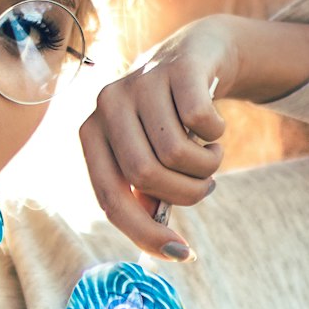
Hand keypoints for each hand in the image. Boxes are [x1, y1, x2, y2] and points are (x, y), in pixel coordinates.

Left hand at [79, 17, 235, 259]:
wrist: (196, 55)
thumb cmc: (169, 119)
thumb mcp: (149, 154)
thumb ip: (145, 194)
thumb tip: (162, 245)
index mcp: (91, 134)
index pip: (110, 198)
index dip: (144, 232)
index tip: (181, 253)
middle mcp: (107, 105)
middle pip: (145, 176)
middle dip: (185, 194)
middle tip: (203, 187)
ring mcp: (140, 82)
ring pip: (175, 153)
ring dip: (205, 168)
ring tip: (210, 157)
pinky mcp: (177, 67)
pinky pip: (201, 122)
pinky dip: (217, 136)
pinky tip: (214, 129)